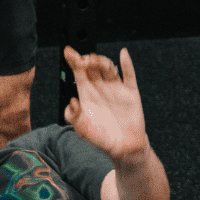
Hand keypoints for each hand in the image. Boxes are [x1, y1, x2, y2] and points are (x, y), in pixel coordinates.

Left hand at [62, 46, 149, 162]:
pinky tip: (123, 54)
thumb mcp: (83, 130)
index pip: (79, 73)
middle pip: (92, 67)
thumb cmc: (102, 138)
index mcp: (87, 94)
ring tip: (95, 60)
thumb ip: (74, 117)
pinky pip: (129, 75)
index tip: (68, 52)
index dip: (73, 61)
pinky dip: (127, 63)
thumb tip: (72, 101)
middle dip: (86, 59)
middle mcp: (101, 88)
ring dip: (101, 61)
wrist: (124, 148)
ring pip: (108, 68)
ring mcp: (116, 88)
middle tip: (82, 60)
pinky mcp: (131, 92)